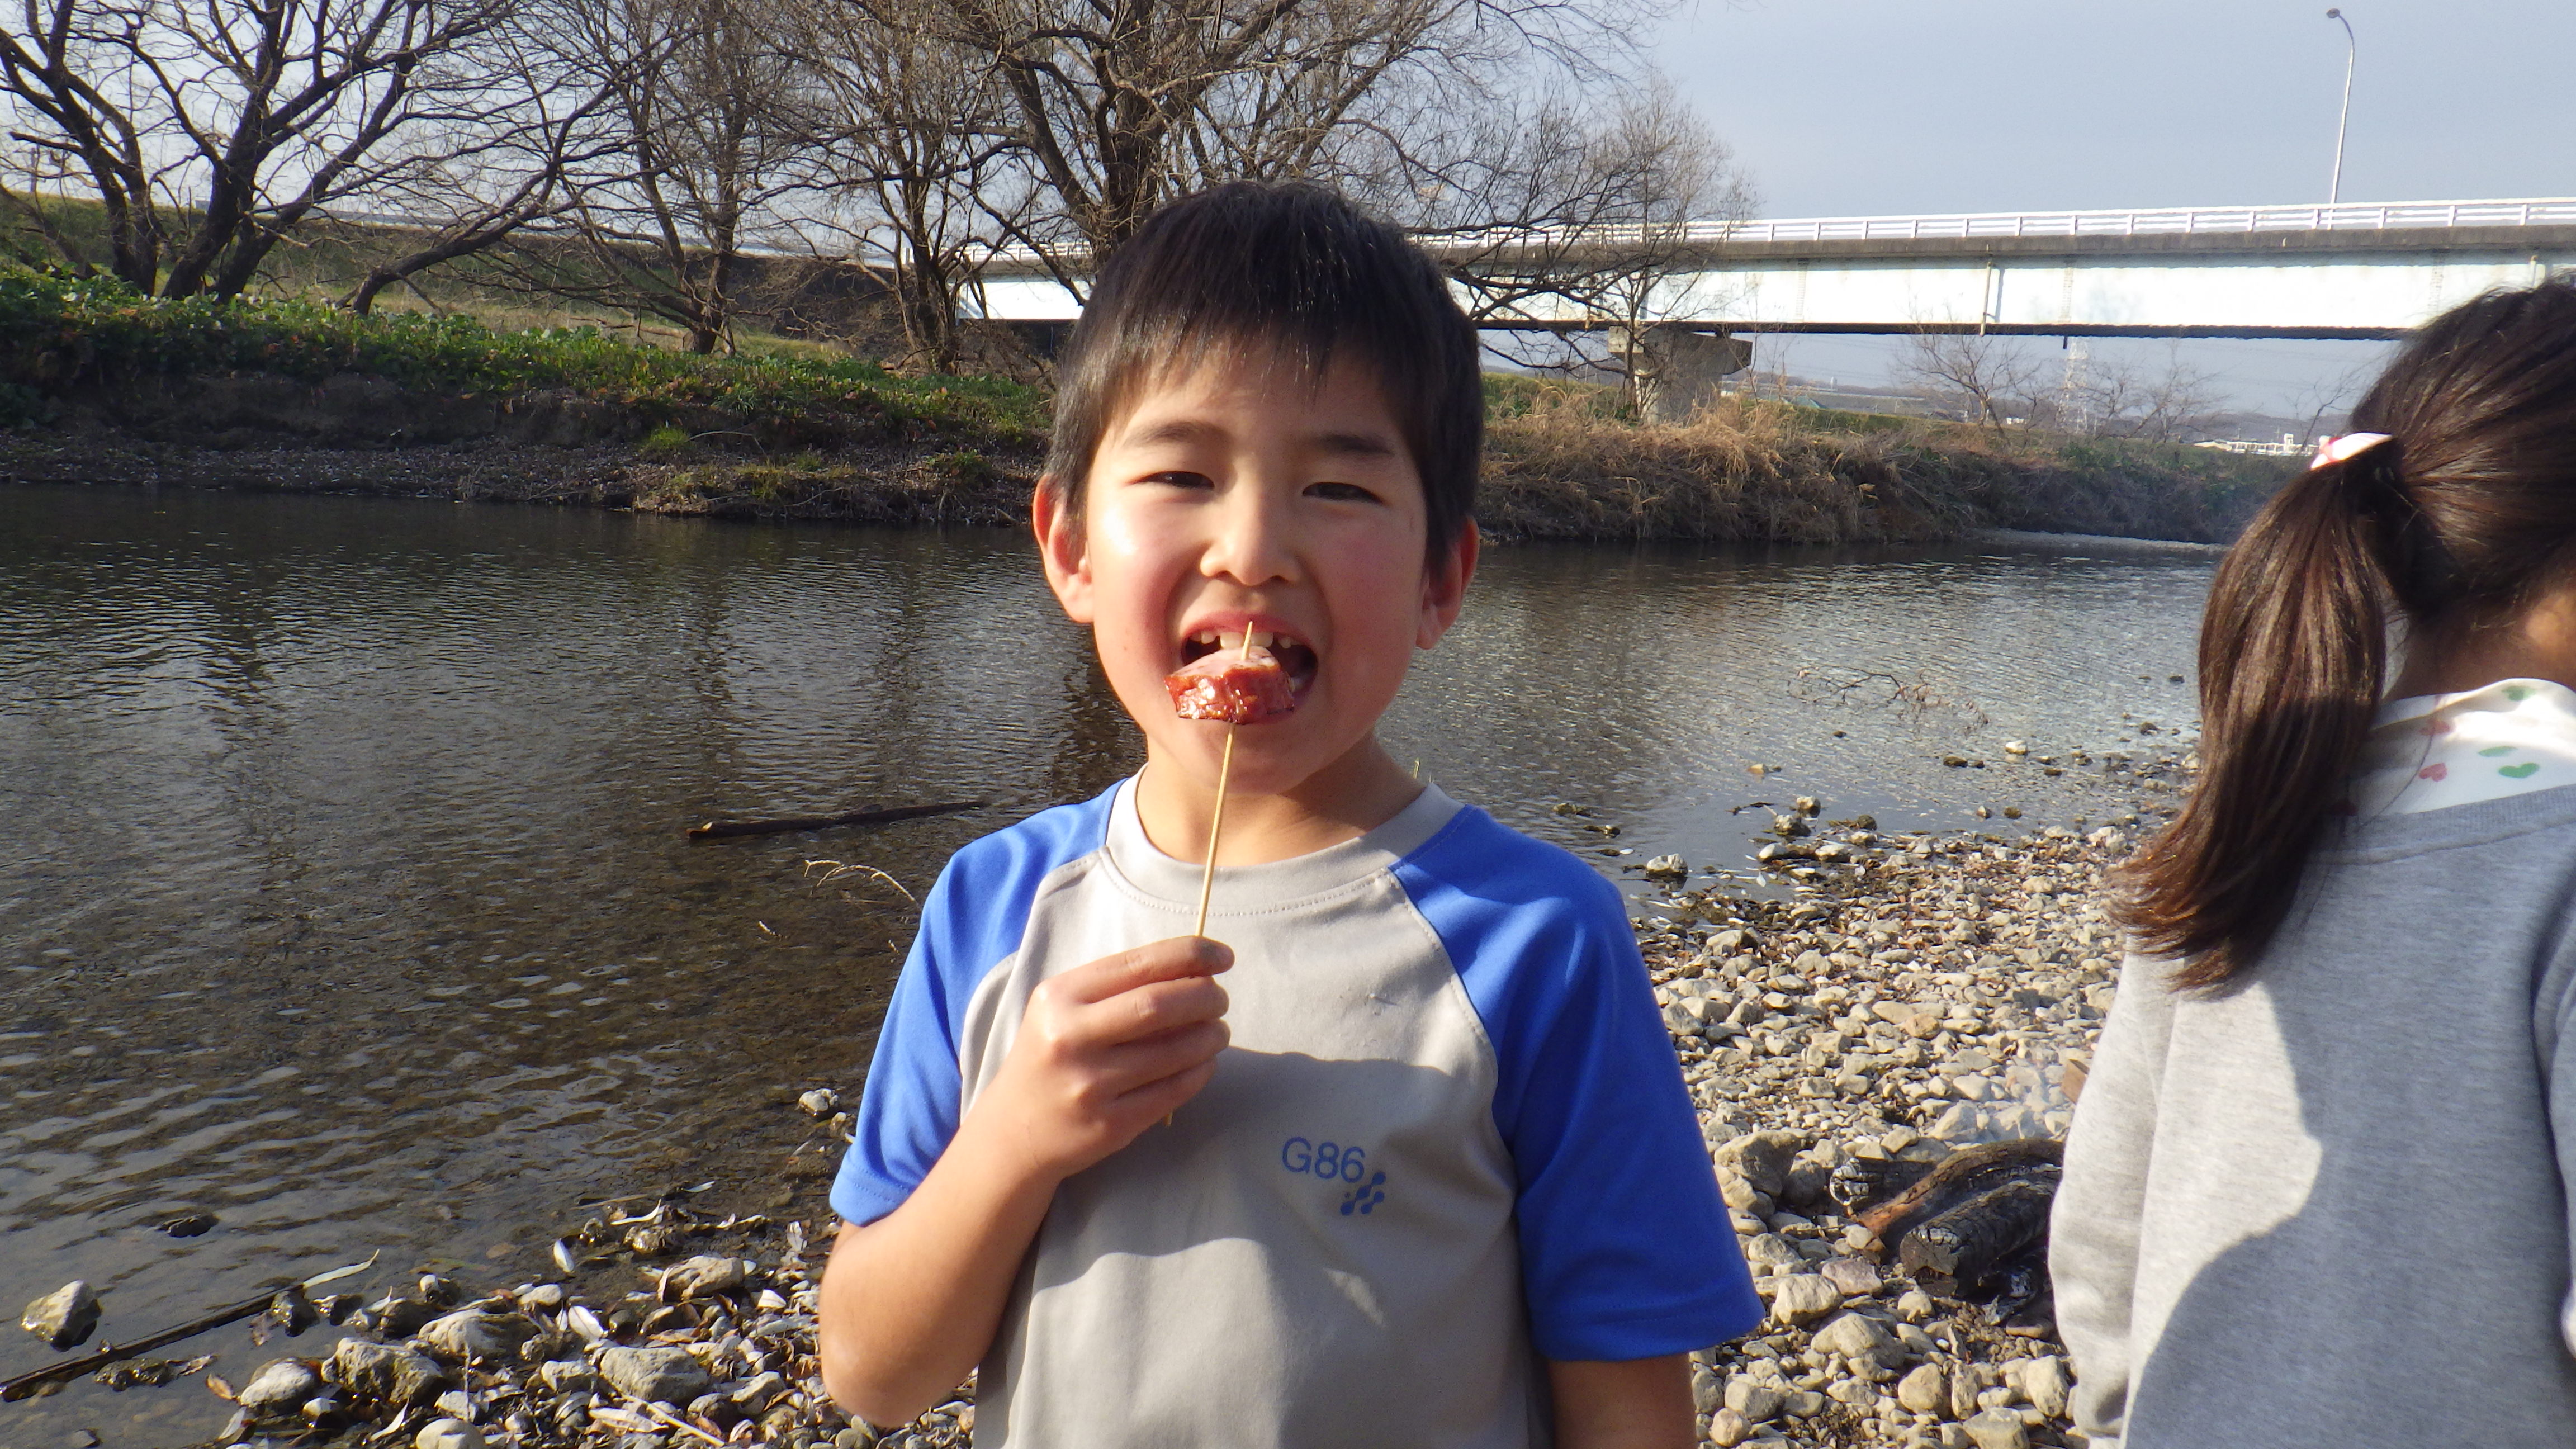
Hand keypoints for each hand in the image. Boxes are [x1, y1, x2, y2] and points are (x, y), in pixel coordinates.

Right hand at [971, 936, 1231, 1180]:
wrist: (1013, 1132)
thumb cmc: (1051, 1056)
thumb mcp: (1064, 1009)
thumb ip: (1118, 987)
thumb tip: (1196, 969)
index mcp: (1060, 997)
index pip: (1138, 963)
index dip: (1190, 955)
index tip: (1223, 957)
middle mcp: (1069, 1038)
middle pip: (1158, 1005)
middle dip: (1205, 997)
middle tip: (1220, 999)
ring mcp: (1089, 1085)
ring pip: (1172, 1052)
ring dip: (1210, 1037)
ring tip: (1218, 1031)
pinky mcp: (1108, 1125)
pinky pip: (1171, 1092)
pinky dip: (1199, 1073)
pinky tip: (1204, 1063)